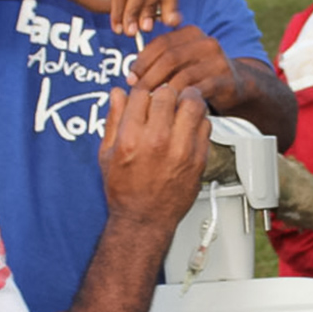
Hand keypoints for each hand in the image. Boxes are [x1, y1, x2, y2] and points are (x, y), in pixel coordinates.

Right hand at [49, 0, 180, 36]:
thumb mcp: (123, 2)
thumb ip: (146, 6)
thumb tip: (173, 19)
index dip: (172, 1)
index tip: (172, 23)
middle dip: (154, 8)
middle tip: (144, 30)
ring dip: (136, 11)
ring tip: (128, 30)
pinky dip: (120, 10)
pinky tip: (115, 23)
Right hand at [99, 85, 209, 231]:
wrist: (144, 219)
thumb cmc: (124, 190)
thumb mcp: (107, 154)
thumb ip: (113, 120)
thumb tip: (117, 94)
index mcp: (131, 137)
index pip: (141, 93)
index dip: (141, 92)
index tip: (143, 98)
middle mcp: (157, 141)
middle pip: (167, 93)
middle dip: (163, 93)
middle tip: (162, 100)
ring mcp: (181, 149)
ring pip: (193, 103)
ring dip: (185, 100)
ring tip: (180, 106)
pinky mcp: (198, 158)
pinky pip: (205, 125)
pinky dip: (198, 120)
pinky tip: (188, 126)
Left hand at [127, 27, 240, 106]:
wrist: (238, 86)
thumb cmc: (200, 75)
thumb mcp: (180, 63)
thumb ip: (159, 62)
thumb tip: (131, 75)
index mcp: (191, 33)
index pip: (160, 43)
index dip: (142, 61)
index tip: (130, 78)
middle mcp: (206, 43)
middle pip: (170, 58)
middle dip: (149, 76)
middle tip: (137, 92)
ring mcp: (218, 61)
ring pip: (183, 75)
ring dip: (164, 91)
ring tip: (151, 103)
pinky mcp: (225, 80)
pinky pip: (198, 90)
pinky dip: (181, 100)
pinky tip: (171, 109)